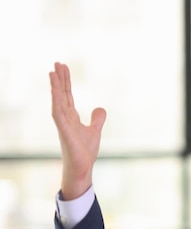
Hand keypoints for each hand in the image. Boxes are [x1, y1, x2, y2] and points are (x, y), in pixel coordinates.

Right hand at [49, 62, 106, 199]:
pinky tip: (55, 91)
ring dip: (55, 86)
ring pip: (58, 100)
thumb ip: (97, 119)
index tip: (63, 67)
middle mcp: (65, 118)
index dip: (66, 81)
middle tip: (58, 62)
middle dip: (60, 79)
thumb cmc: (85, 151)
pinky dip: (56, 102)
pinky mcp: (64, 131)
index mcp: (71, 117)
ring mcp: (63, 124)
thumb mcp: (95, 130)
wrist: (82, 167)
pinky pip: (58, 113)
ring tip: (52, 72)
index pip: (68, 95)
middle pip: (62, 94)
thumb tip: (100, 108)